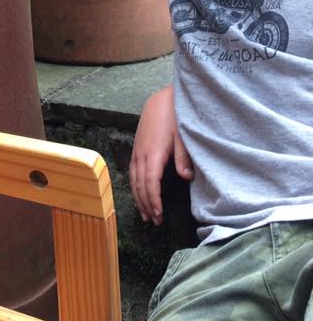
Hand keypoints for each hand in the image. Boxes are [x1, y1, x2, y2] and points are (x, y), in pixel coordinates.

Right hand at [129, 84, 192, 225]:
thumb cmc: (175, 115)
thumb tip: (186, 177)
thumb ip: (183, 157)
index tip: (159, 214)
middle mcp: (141, 155)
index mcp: (153, 153)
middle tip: (155, 221)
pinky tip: (139, 194)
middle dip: (146, 204)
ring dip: (138, 198)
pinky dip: (135, 187)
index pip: (150, 183)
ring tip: (145, 214)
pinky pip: (132, 172)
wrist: (162, 99)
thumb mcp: (183, 135)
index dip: (153, 201)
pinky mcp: (137, 149)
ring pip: (133, 180)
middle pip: (140, 185)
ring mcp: (137, 152)